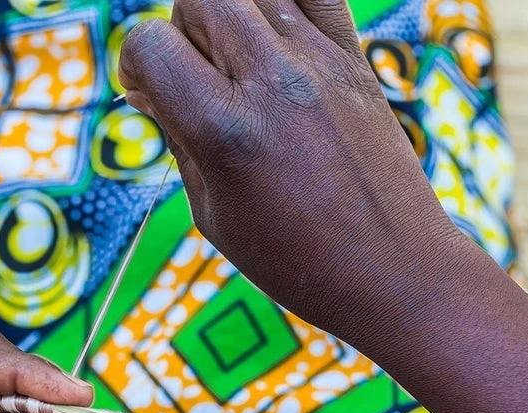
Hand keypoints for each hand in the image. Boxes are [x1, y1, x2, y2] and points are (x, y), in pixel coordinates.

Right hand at [118, 0, 465, 340]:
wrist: (392, 270)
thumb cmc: (296, 258)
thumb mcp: (212, 214)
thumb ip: (178, 139)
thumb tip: (147, 89)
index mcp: (225, 131)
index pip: (151, 44)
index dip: (135, 64)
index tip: (147, 93)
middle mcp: (272, 83)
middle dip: (181, 30)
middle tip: (196, 79)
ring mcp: (319, 63)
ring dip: (229, 16)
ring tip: (238, 64)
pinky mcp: (353, 58)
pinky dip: (283, 1)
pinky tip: (276, 40)